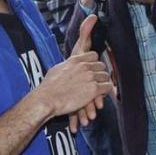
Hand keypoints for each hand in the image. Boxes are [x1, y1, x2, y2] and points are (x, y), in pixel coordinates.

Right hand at [35, 15, 110, 131]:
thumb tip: (67, 66)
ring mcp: (90, 77)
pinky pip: (107, 87)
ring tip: (99, 90)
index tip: (93, 69)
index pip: (94, 55)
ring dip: (103, 83)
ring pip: (105, 76)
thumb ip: (66, 66)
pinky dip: (106, 92)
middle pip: (101, 66)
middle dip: (100, 74)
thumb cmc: (48, 88)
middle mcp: (84, 66)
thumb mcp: (56, 69)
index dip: (94, 63)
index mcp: (75, 61)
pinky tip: (100, 96)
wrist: (47, 99)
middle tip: (97, 81)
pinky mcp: (94, 89)